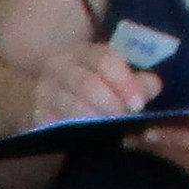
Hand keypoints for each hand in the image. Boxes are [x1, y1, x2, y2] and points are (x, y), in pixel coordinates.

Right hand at [30, 43, 160, 128]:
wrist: (54, 100)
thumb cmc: (92, 88)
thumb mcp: (116, 79)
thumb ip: (138, 82)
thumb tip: (151, 86)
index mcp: (83, 52)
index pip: (104, 60)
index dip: (124, 82)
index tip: (138, 105)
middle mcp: (60, 66)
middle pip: (87, 83)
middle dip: (111, 104)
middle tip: (125, 119)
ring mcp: (44, 90)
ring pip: (71, 105)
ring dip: (96, 119)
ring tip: (111, 129)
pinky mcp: (37, 114)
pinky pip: (57, 123)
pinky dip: (77, 130)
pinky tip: (91, 136)